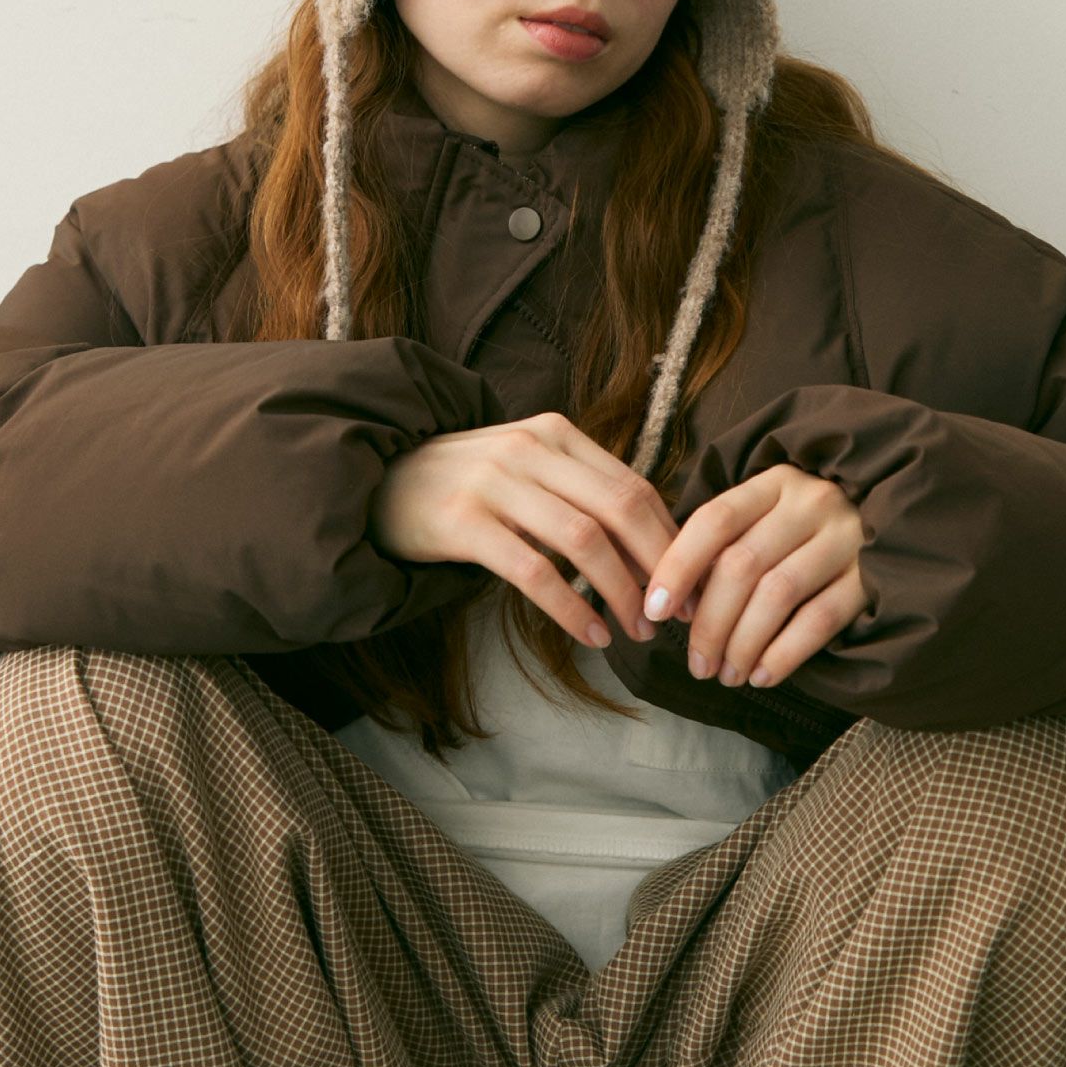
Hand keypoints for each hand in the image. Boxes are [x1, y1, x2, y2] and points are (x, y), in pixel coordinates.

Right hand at [368, 411, 692, 649]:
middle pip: (621, 508)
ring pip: (584, 540)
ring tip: (636, 630)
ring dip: (621, 592)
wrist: (375, 482)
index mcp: (554, 432)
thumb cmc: (462, 484)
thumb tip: (649, 544)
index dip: (670, 539)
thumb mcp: (524, 466)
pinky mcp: (463, 522)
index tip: (690, 585)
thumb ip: (577, 489)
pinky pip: (534, 571)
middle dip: (659, 566)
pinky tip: (590, 633)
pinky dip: (571, 607)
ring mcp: (494, 482)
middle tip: (676, 614)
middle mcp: (529, 448)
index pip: (633, 486)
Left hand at [641, 463, 870, 687]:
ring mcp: (846, 537)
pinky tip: (762, 675)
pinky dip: (784, 653)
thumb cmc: (811, 528)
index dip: (678, 566)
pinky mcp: (873, 575)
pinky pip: (819, 619)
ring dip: (742, 643)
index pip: (714, 521)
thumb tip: (668, 597)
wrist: (909, 518)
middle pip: (741, 565)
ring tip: (725, 675)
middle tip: (696, 663)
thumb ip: (726, 542)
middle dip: (709, 623)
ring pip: (777, 595)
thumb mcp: (770, 514)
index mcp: (775, 483)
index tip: (654, 609)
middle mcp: (810, 503)